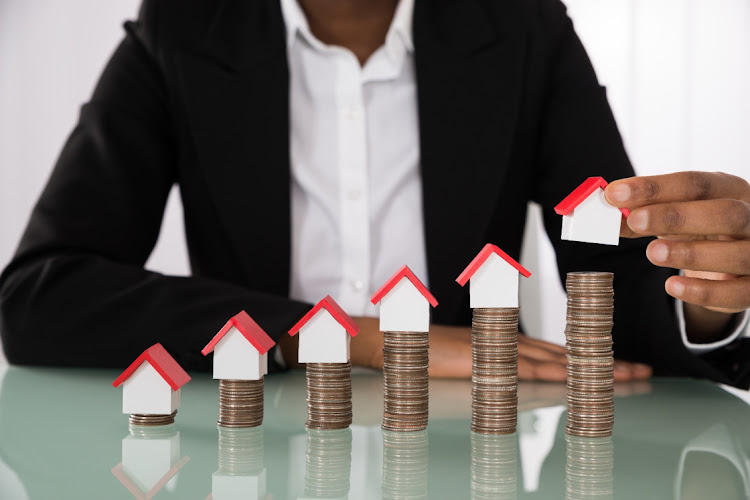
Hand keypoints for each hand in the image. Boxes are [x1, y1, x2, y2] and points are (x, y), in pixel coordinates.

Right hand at [351, 317, 650, 380]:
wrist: (398, 340)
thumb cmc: (431, 350)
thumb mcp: (472, 357)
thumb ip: (497, 362)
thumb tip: (520, 372)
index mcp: (510, 343)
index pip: (561, 352)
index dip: (593, 359)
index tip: (621, 367)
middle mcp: (510, 344)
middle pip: (568, 354)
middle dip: (606, 364)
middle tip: (642, 372)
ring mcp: (499, 350)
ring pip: (556, 360)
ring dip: (592, 369)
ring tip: (625, 377)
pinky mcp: (485, 359)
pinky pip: (526, 368)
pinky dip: (553, 373)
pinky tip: (574, 379)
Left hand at [605, 172, 749, 340]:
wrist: (730, 260)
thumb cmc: (698, 228)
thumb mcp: (670, 215)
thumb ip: (638, 215)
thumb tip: (604, 217)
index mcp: (730, 189)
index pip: (696, 183)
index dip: (654, 187)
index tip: (615, 194)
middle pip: (725, 213)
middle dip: (677, 216)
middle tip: (635, 220)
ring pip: (737, 253)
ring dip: (691, 253)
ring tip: (652, 253)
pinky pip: (737, 292)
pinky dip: (704, 292)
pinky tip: (672, 286)